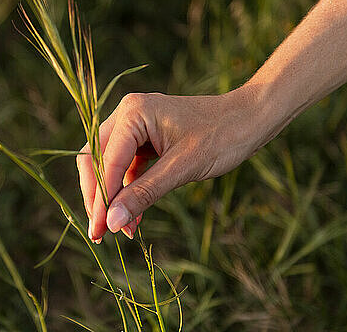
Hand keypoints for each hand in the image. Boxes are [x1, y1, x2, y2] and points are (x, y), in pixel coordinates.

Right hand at [76, 88, 271, 241]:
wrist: (250, 119)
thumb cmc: (221, 137)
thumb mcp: (181, 168)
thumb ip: (143, 194)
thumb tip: (111, 222)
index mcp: (133, 112)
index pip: (106, 161)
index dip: (100, 199)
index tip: (98, 231)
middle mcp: (127, 114)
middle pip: (96, 160)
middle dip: (97, 197)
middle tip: (100, 233)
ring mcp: (134, 125)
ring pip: (107, 165)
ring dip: (111, 197)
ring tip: (120, 229)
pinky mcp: (144, 138)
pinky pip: (125, 166)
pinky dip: (127, 191)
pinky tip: (133, 216)